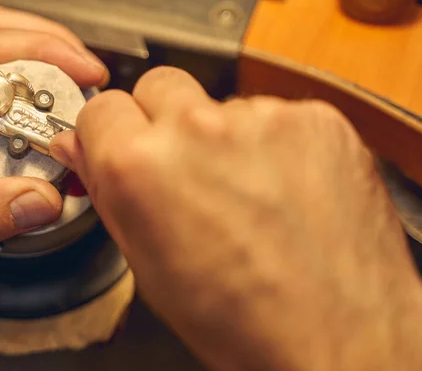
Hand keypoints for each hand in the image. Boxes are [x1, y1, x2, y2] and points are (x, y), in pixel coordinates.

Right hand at [50, 67, 421, 370]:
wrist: (340, 336)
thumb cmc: (243, 320)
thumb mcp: (147, 264)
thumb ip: (108, 190)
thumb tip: (81, 148)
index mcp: (141, 167)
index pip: (101, 108)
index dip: (111, 132)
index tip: (123, 144)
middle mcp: (198, 129)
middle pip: (159, 85)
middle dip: (164, 120)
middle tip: (188, 167)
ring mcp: (262, 118)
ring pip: (221, 104)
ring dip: (225, 137)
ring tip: (249, 194)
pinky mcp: (317, 119)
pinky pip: (277, 115)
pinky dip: (275, 144)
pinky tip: (285, 190)